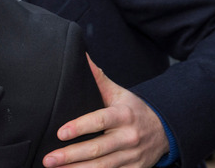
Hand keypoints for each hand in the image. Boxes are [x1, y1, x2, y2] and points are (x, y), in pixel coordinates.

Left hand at [42, 55, 168, 167]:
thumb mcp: (120, 93)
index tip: (60, 133)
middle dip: (71, 155)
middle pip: (97, 149)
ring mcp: (132, 156)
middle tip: (49, 159)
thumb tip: (83, 57)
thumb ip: (99, 79)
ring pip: (103, 167)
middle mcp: (128, 137)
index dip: (80, 127)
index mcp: (123, 115)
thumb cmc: (135, 109)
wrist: (165, 129)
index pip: (99, 121)